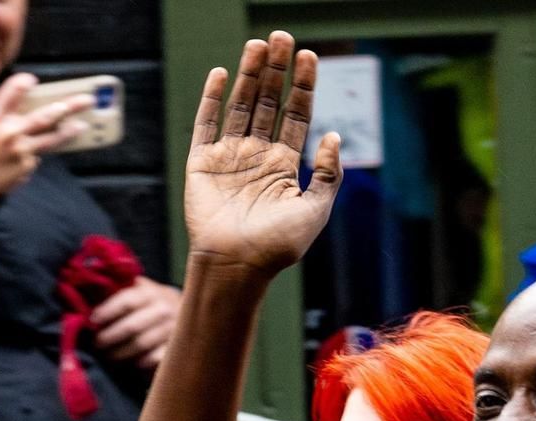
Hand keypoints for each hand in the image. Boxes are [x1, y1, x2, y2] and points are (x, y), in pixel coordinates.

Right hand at [0, 73, 92, 197]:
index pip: (11, 94)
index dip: (22, 84)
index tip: (32, 79)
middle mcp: (10, 133)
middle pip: (44, 117)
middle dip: (68, 106)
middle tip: (87, 100)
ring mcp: (22, 152)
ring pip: (51, 139)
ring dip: (69, 131)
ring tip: (83, 125)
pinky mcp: (27, 167)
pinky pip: (35, 155)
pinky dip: (34, 152)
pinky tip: (27, 154)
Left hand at [91, 277, 181, 367]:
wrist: (185, 313)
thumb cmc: (148, 304)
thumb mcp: (136, 292)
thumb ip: (115, 293)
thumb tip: (84, 300)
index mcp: (150, 292)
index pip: (126, 301)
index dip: (107, 312)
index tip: (92, 322)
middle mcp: (164, 308)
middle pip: (132, 326)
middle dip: (110, 337)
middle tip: (97, 344)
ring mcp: (173, 328)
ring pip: (141, 344)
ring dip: (121, 352)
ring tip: (108, 355)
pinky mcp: (177, 347)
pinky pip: (155, 358)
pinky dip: (140, 362)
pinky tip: (132, 363)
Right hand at [184, 31, 342, 276]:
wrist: (236, 266)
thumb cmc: (277, 247)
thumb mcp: (315, 210)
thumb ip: (327, 173)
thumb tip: (333, 135)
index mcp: (284, 165)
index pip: (295, 115)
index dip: (303, 85)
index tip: (309, 56)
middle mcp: (256, 156)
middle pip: (267, 102)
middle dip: (275, 70)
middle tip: (281, 37)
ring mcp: (229, 157)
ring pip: (239, 105)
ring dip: (248, 75)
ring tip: (257, 45)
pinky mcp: (202, 164)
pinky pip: (205, 125)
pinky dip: (211, 99)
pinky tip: (220, 74)